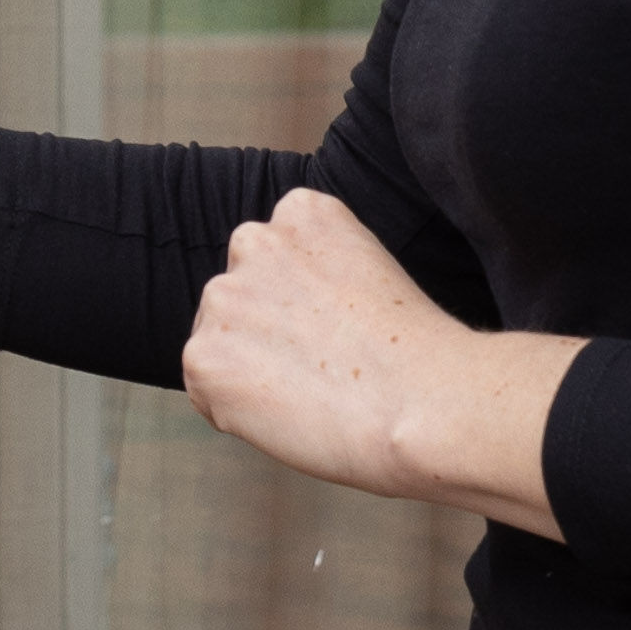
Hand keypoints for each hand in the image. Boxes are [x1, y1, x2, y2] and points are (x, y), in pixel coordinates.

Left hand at [175, 188, 570, 535]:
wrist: (426, 403)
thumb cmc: (419, 357)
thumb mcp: (369, 276)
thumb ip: (315, 278)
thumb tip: (283, 320)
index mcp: (303, 212)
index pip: (270, 262)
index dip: (301, 310)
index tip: (340, 331)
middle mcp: (254, 241)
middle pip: (237, 301)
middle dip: (266, 336)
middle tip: (325, 370)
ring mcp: (223, 297)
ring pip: (218, 346)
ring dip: (250, 374)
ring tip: (314, 394)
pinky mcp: (203, 356)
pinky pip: (208, 393)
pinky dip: (238, 414)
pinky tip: (291, 417)